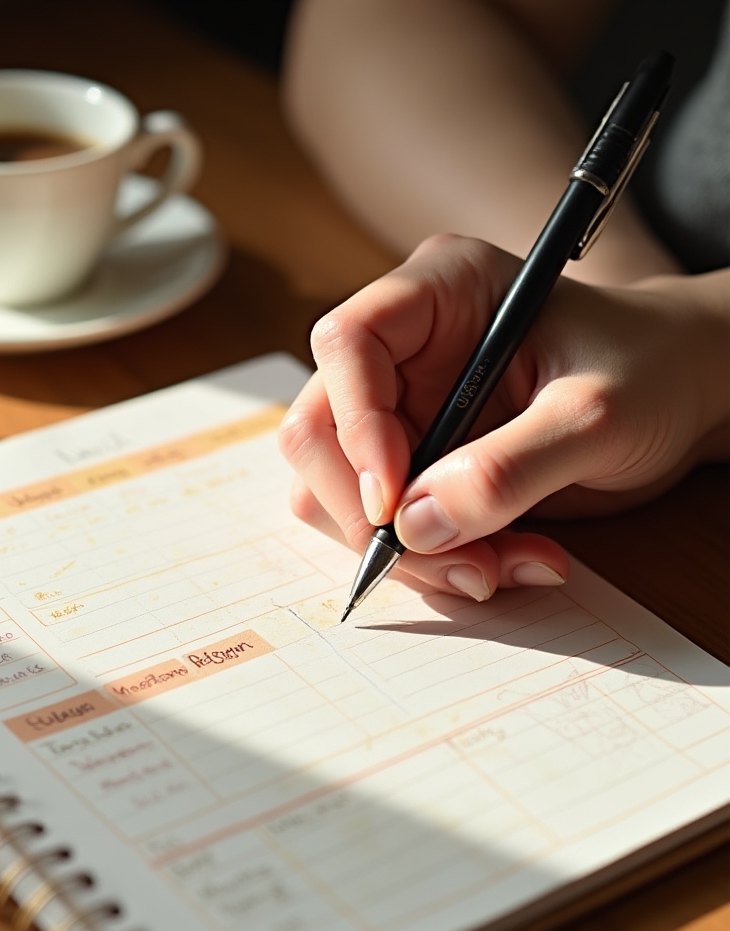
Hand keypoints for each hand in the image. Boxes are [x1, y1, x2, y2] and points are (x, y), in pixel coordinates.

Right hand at [278, 235, 728, 600]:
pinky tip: (503, 562)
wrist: (681, 398)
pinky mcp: (412, 467)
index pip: (347, 344)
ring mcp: (399, 412)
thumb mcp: (596, 415)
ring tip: (499, 568)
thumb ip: (509, 467)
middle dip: (372, 515)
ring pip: (337, 494)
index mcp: (436, 294)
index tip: (393, 502)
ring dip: (408, 550)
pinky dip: (431, 561)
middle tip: (456, 563)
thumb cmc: (652, 371)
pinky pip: (383, 527)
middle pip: (318, 432)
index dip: (356, 425)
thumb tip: (414, 527)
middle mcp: (400, 351)